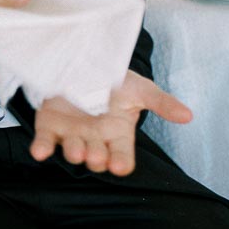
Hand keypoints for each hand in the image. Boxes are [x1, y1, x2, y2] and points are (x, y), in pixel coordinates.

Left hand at [31, 70, 192, 176]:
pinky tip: (39, 152)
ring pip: (73, 151)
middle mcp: (95, 138)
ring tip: (77, 150)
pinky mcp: (49, 126)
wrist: (82, 62)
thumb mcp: (140, 88)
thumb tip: (189, 116)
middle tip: (96, 154)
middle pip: (96, 157)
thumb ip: (162, 103)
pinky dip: (41, 148)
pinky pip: (44, 142)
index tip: (120, 167)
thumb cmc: (114, 80)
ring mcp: (72, 134)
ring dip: (74, 153)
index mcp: (117, 134)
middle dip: (96, 158)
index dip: (121, 163)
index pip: (122, 156)